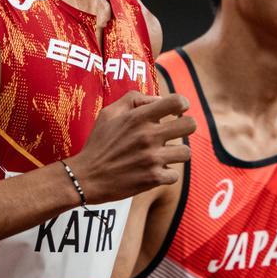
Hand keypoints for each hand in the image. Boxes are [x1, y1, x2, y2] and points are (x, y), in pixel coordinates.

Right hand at [67, 92, 194, 203]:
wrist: (86, 177)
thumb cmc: (98, 143)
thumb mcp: (109, 113)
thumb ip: (134, 99)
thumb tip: (159, 100)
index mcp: (139, 117)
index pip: (177, 102)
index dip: (182, 105)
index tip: (177, 111)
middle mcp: (148, 136)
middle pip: (190, 125)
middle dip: (185, 127)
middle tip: (174, 132)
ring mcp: (152, 158)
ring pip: (185, 152)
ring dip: (176, 153)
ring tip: (163, 154)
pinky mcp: (153, 179)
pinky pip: (174, 175)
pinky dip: (166, 174)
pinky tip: (154, 171)